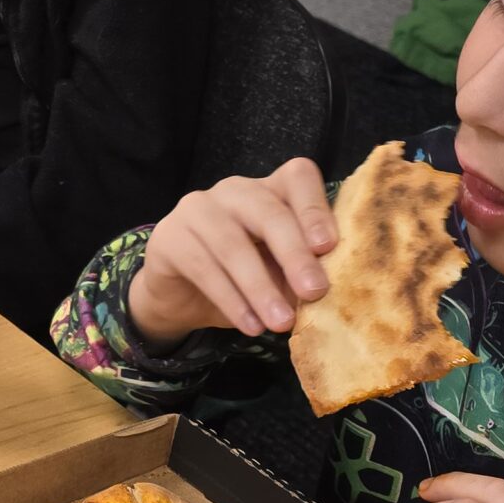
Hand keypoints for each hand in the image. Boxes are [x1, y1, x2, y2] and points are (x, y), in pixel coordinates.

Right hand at [124, 158, 334, 347]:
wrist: (181, 298)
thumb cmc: (242, 281)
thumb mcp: (280, 277)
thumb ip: (303, 276)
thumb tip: (334, 294)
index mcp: (270, 191)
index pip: (297, 178)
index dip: (314, 208)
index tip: (329, 246)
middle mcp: (234, 191)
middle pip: (267, 211)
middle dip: (294, 254)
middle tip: (315, 292)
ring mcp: (197, 209)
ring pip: (232, 243)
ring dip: (260, 287)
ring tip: (281, 323)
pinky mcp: (168, 236)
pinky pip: (202, 267)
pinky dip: (231, 300)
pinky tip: (250, 325)